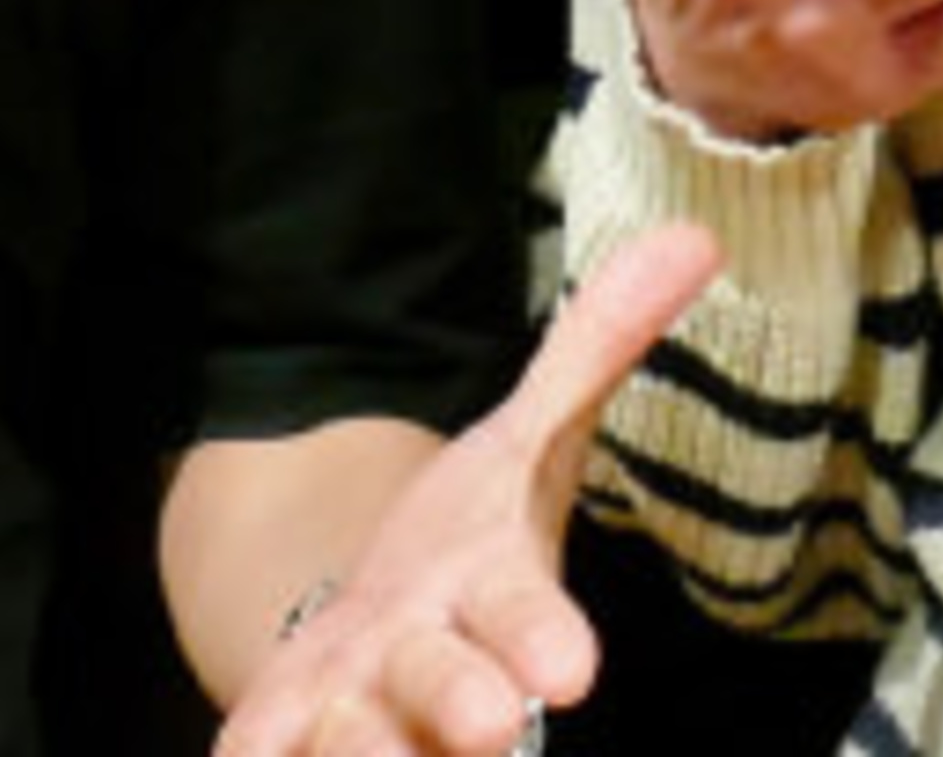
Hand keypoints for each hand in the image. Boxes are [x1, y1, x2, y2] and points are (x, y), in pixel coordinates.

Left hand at [213, 223, 718, 756]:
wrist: (380, 647)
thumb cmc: (471, 547)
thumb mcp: (527, 438)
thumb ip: (596, 347)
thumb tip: (692, 236)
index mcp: (496, 597)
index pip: (527, 615)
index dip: (543, 639)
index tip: (570, 672)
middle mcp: (435, 670)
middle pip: (448, 688)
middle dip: (462, 701)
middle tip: (487, 728)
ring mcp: (360, 712)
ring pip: (358, 739)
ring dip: (355, 745)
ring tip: (350, 732)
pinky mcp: (284, 732)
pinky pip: (267, 751)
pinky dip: (264, 753)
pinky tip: (249, 754)